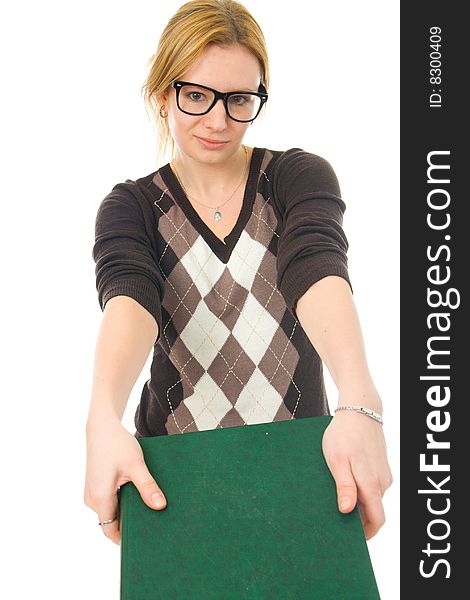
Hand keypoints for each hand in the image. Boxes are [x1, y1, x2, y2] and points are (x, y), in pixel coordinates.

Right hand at [84, 418, 166, 544]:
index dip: (127, 538)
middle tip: (153, 523)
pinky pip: (110, 500)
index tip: (145, 541)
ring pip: (111, 510)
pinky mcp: (96, 485)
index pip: (111, 531)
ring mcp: (92, 492)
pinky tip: (138, 493)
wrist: (102, 427)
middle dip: (131, 523)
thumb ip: (147, 487)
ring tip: (148, 506)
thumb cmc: (117, 444)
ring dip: (127, 510)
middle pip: (112, 522)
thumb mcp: (136, 465)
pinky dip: (123, 500)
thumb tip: (160, 506)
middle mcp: (92, 499)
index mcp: (99, 498)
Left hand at [322, 407, 392, 539]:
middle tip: (335, 520)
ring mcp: (383, 475)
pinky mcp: (380, 468)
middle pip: (373, 512)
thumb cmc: (344, 434)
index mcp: (371, 483)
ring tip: (334, 500)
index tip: (350, 540)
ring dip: (358, 504)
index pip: (377, 520)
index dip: (366, 534)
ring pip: (372, 499)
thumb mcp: (337, 460)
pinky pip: (371, 487)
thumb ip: (344, 486)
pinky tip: (343, 484)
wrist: (360, 410)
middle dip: (358, 520)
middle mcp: (382, 482)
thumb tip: (347, 511)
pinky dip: (360, 491)